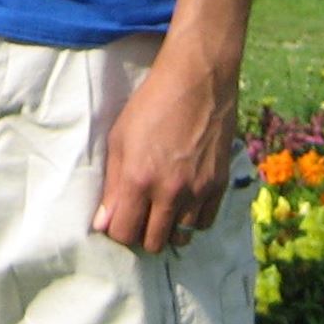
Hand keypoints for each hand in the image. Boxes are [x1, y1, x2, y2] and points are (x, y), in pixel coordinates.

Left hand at [92, 50, 237, 254]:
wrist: (197, 81)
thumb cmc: (151, 104)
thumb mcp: (119, 139)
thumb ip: (112, 185)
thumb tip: (103, 224)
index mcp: (139, 179)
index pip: (124, 234)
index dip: (117, 231)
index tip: (118, 220)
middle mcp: (170, 192)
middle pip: (153, 242)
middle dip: (142, 234)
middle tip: (140, 215)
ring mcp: (198, 191)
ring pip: (181, 237)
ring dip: (168, 229)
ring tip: (162, 209)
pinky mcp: (220, 185)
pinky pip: (204, 223)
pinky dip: (192, 219)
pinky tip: (184, 202)